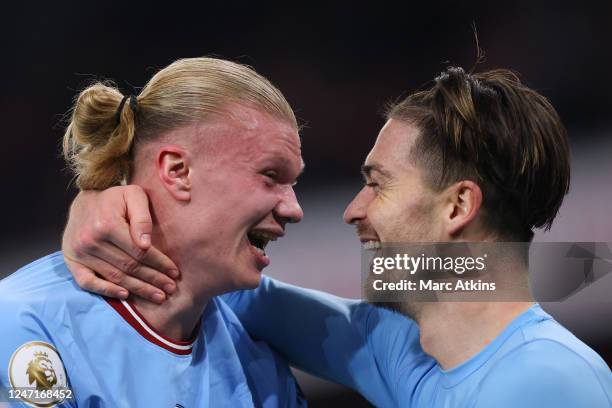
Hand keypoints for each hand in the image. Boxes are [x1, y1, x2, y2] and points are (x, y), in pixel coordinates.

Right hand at [62, 185, 178, 303]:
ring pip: (114, 277)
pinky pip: (87, 282)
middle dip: (153, 279)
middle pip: (129, 267)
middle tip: (170, 289)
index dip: (159, 264)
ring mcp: (79, 253)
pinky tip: (125, 295)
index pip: (140, 252)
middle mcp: (91, 241)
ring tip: (158, 296)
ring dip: (138, 289)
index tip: (175, 273)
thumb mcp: (133, 196)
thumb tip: (146, 244)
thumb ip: (142, 217)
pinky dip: (105, 290)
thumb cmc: (114, 198)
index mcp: (107, 225)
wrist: (84, 201)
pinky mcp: (71, 261)